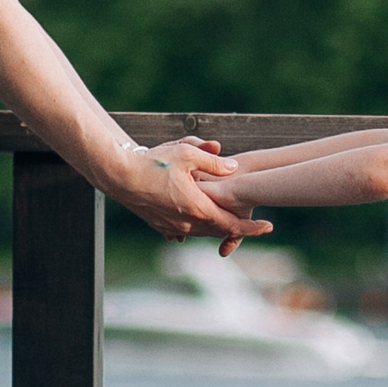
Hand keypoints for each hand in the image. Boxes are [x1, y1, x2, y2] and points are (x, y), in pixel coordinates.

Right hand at [107, 137, 271, 244]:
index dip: (252, 227)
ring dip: (218, 227)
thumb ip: (213, 161)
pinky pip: (185, 231)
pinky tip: (199, 219)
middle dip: (237, 228)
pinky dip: (198, 227)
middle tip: (254, 224)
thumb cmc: (152, 162)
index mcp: (198, 208)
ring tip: (231, 221)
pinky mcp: (159, 225)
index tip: (269, 227)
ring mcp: (172, 227)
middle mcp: (186, 224)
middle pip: (219, 231)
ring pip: (202, 232)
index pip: (232, 224)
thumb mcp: (186, 154)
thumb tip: (234, 167)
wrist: (118, 175)